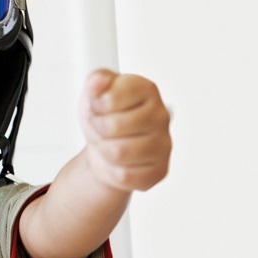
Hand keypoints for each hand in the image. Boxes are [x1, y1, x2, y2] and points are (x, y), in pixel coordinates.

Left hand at [80, 70, 171, 192]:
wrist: (105, 148)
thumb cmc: (104, 118)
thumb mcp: (94, 93)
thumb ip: (95, 81)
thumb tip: (97, 81)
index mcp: (146, 89)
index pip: (110, 98)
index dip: (96, 105)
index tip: (99, 106)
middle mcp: (161, 115)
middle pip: (112, 126)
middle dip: (98, 129)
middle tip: (101, 127)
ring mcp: (164, 144)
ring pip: (118, 152)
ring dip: (104, 150)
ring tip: (109, 143)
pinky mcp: (160, 170)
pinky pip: (125, 175)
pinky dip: (113, 170)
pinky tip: (118, 161)